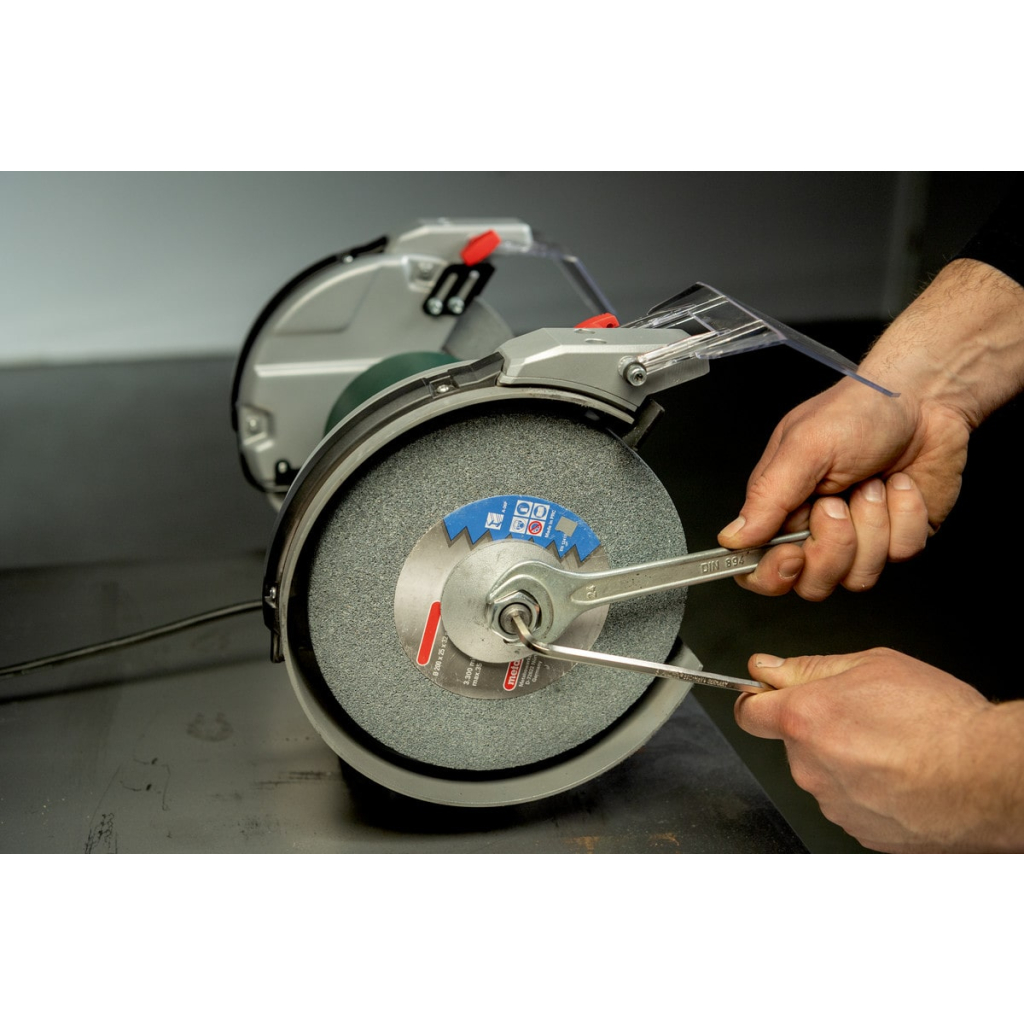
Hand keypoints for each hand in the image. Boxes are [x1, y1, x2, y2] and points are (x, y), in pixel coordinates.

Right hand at [717, 376, 969, 599]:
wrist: (924, 399)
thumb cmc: (859, 412)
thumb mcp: (803, 447)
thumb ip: (767, 497)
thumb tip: (732, 537)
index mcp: (780, 510)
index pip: (758, 569)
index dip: (773, 574)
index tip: (792, 554)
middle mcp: (816, 531)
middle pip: (812, 583)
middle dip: (832, 545)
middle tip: (836, 502)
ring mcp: (859, 539)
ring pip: (858, 575)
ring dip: (872, 523)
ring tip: (872, 483)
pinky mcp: (898, 538)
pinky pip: (900, 553)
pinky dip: (905, 514)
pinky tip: (900, 485)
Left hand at [735, 648, 1023, 851]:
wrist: (989, 776)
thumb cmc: (941, 720)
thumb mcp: (873, 664)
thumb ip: (809, 667)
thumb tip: (769, 668)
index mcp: (804, 719)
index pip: (748, 712)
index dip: (758, 700)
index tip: (768, 696)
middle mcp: (809, 766)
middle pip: (793, 742)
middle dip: (816, 727)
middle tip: (862, 716)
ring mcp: (833, 804)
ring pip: (822, 773)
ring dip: (843, 760)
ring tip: (891, 747)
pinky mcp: (858, 832)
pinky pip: (847, 802)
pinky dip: (865, 790)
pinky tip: (898, 775)